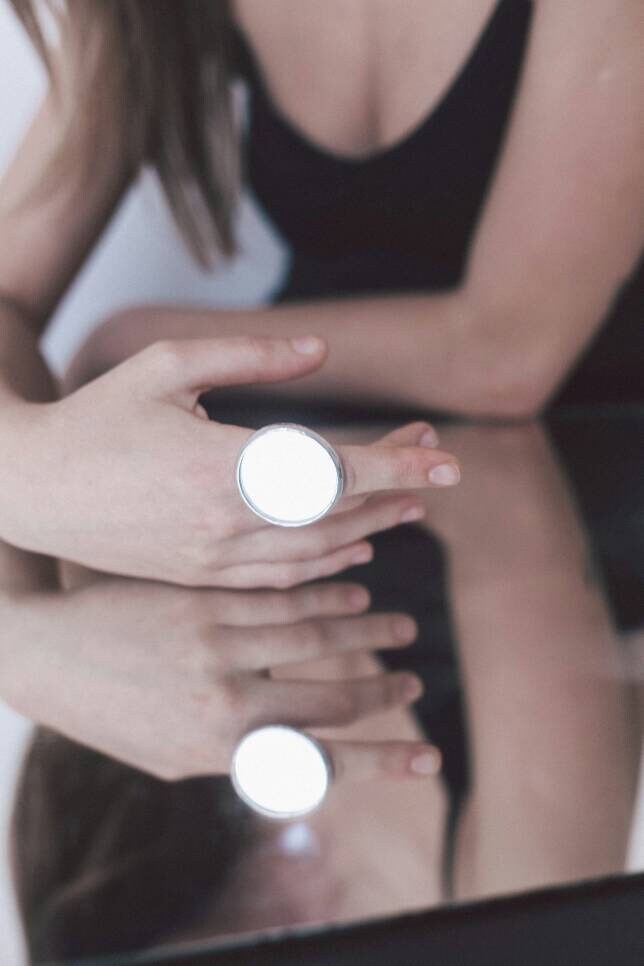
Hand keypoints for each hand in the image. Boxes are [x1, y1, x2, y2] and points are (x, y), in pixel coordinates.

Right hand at [0, 336, 459, 585]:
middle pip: (335, 513)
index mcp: (217, 465)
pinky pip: (282, 576)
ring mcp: (212, 559)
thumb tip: (321, 350)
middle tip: (437, 467)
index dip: (395, 464)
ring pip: (315, 551)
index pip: (330, 469)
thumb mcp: (164, 368)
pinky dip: (327, 560)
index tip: (447, 459)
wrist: (31, 490)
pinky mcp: (201, 576)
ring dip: (370, 527)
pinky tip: (355, 543)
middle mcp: (223, 523)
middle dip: (394, 489)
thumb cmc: (95, 417)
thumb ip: (249, 356)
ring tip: (411, 504)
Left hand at [2, 579, 438, 781]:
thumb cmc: (109, 712)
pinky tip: (353, 584)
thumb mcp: (167, 754)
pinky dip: (323, 591)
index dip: (381, 758)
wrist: (42, 653)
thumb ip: (233, 754)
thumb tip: (295, 754)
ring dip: (364, 630)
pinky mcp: (204, 600)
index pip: (320, 761)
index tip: (426, 758)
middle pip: (330, 695)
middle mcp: (226, 701)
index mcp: (219, 751)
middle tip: (414, 680)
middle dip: (382, 689)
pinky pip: (279, 595)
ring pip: (313, 635)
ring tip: (399, 625)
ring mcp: (216, 644)